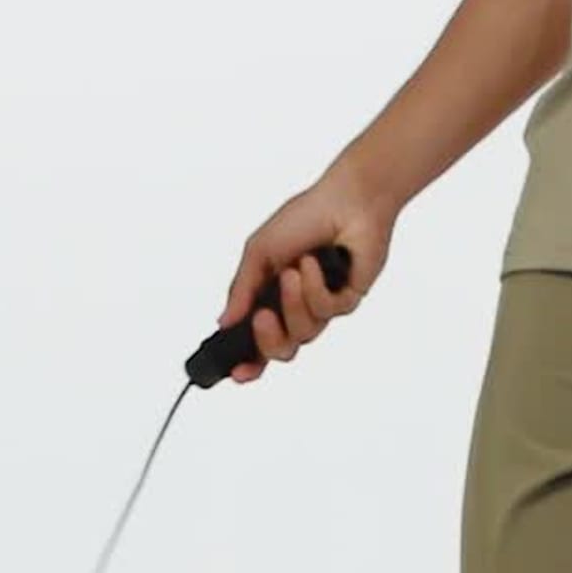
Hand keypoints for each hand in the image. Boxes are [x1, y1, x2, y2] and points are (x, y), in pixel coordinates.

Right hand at [218, 164, 399, 384]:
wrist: (346, 200)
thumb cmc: (304, 218)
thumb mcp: (260, 252)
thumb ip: (243, 289)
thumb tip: (224, 322)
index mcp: (272, 296)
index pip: (258, 340)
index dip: (248, 360)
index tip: (236, 372)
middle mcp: (297, 306)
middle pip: (281, 350)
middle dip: (269, 339)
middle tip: (263, 317)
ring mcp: (323, 305)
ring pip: (305, 332)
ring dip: (295, 302)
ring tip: (295, 271)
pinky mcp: (347, 300)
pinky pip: (327, 311)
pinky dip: (317, 286)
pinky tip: (317, 263)